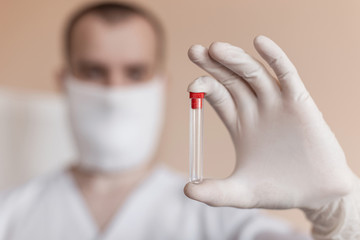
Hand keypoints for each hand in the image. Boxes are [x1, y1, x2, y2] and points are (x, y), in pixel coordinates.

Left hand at [184, 36, 356, 209]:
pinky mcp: (300, 103)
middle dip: (213, 64)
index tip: (191, 85)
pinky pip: (287, 75)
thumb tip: (187, 190)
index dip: (204, 86)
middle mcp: (256, 109)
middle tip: (194, 51)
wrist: (317, 194)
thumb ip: (215, 193)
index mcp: (239, 123)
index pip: (218, 95)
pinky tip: (260, 42)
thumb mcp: (241, 193)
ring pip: (253, 73)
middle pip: (231, 78)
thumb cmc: (278, 190)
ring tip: (216, 49)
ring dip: (235, 59)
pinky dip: (275, 57)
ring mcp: (277, 103)